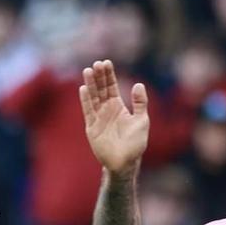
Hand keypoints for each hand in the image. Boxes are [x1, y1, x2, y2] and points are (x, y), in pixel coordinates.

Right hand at [79, 59, 150, 175]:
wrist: (125, 162)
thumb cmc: (135, 143)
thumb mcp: (142, 120)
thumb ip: (140, 102)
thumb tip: (138, 84)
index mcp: (118, 107)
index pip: (112, 86)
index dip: (108, 75)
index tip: (106, 63)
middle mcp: (106, 110)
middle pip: (100, 89)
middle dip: (98, 76)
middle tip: (96, 63)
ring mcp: (98, 118)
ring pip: (93, 97)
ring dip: (90, 84)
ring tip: (87, 71)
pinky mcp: (92, 128)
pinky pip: (88, 111)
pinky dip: (85, 100)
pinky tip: (83, 89)